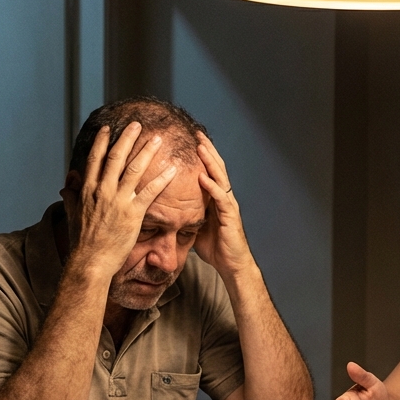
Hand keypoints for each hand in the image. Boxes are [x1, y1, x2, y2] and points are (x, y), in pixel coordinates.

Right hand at [61, 123, 175, 278]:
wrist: (90, 261)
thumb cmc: (82, 242)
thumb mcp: (72, 214)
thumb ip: (71, 196)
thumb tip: (67, 183)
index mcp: (87, 190)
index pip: (94, 159)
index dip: (101, 142)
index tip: (108, 129)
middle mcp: (102, 191)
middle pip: (116, 157)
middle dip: (127, 139)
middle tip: (137, 125)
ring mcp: (118, 201)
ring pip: (134, 169)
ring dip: (147, 151)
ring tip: (158, 139)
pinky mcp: (133, 214)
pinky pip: (151, 192)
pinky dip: (163, 179)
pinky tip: (173, 169)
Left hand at [194, 132, 254, 276]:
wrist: (232, 265)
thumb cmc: (216, 248)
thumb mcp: (196, 228)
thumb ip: (187, 215)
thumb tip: (167, 211)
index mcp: (216, 199)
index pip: (209, 171)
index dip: (202, 156)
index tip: (191, 140)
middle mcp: (224, 199)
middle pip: (216, 168)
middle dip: (207, 150)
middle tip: (197, 133)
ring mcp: (229, 206)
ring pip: (220, 178)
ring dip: (210, 162)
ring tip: (201, 147)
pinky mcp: (230, 217)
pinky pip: (221, 198)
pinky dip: (212, 186)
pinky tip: (203, 177)